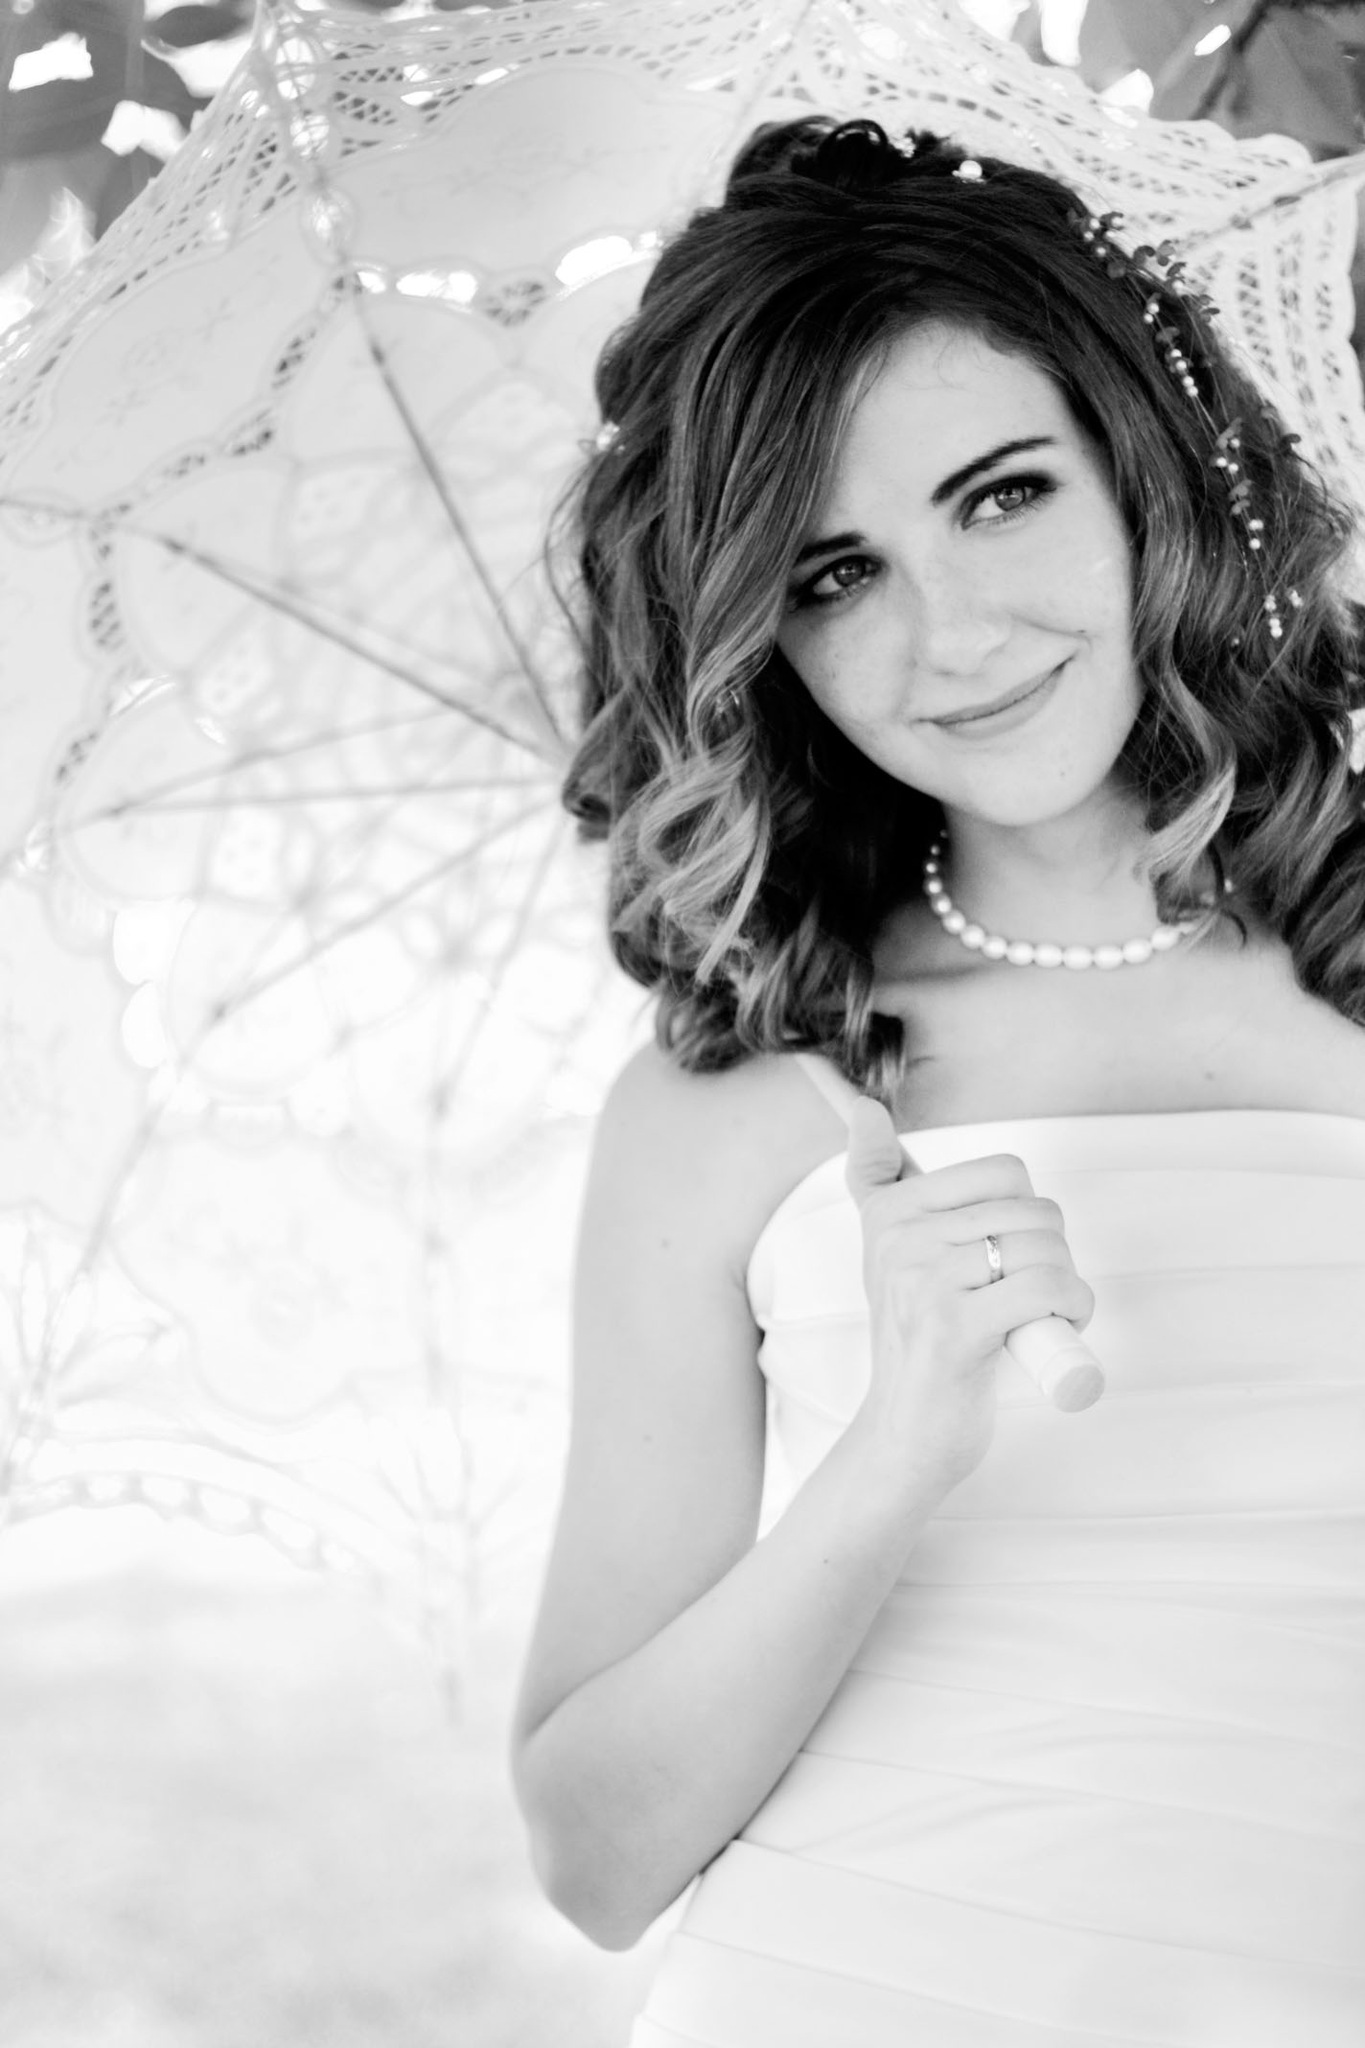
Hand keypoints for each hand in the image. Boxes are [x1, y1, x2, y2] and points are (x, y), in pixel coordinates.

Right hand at [844, 1096, 1094, 1500]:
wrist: (903, 1436)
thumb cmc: (915, 1340)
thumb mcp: (890, 1251)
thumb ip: (878, 1178)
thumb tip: (863, 1108)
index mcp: (889, 1211)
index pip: (1005, 1172)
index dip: (1027, 1218)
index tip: (1004, 1259)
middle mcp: (898, 1238)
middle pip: (1033, 1212)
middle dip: (1052, 1257)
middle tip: (1027, 1300)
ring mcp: (923, 1281)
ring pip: (1045, 1249)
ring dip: (1066, 1289)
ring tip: (1036, 1320)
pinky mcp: (952, 1329)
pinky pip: (1047, 1289)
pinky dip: (1073, 1311)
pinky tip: (1054, 1332)